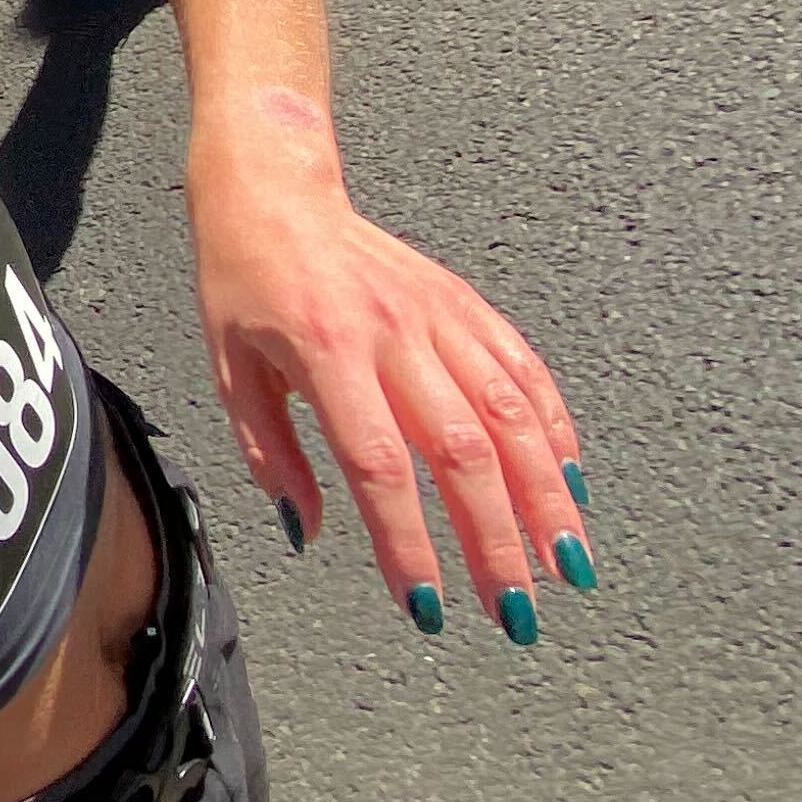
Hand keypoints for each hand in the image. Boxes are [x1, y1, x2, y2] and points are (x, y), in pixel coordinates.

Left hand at [189, 113, 592, 628]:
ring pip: (512, 414)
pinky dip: (554, 430)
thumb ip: (273, 455)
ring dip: (546, 496)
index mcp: (327, 353)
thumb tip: (309, 530)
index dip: (408, 541)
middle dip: (497, 541)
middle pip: (462, 452)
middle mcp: (395, 334)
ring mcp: (440, 317)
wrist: (275, 190)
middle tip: (516, 610)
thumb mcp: (231, 372)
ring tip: (568, 563)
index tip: (426, 605)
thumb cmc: (244, 282)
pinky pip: (524, 370)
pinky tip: (570, 484)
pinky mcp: (466, 305)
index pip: (379, 466)